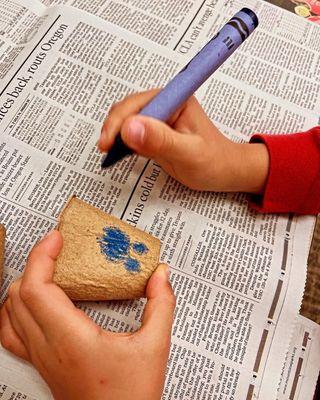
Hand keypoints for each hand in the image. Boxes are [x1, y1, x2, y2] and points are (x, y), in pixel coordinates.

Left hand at [0, 231, 174, 399]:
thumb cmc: (131, 397)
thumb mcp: (155, 346)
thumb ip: (161, 304)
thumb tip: (160, 275)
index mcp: (71, 339)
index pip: (37, 288)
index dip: (41, 256)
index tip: (57, 238)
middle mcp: (48, 348)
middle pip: (20, 293)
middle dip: (36, 262)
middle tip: (58, 247)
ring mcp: (41, 358)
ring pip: (10, 312)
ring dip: (24, 283)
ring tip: (47, 268)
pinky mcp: (43, 364)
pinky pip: (11, 332)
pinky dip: (15, 309)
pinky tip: (31, 302)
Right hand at [98, 90, 268, 193]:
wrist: (223, 172)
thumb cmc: (213, 161)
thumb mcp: (189, 152)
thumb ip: (161, 140)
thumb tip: (128, 128)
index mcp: (176, 99)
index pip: (139, 103)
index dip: (120, 120)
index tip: (108, 142)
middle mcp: (165, 104)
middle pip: (128, 109)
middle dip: (114, 128)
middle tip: (105, 150)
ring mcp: (159, 118)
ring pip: (127, 121)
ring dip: (115, 135)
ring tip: (109, 153)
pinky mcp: (155, 132)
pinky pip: (132, 133)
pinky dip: (122, 143)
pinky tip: (118, 154)